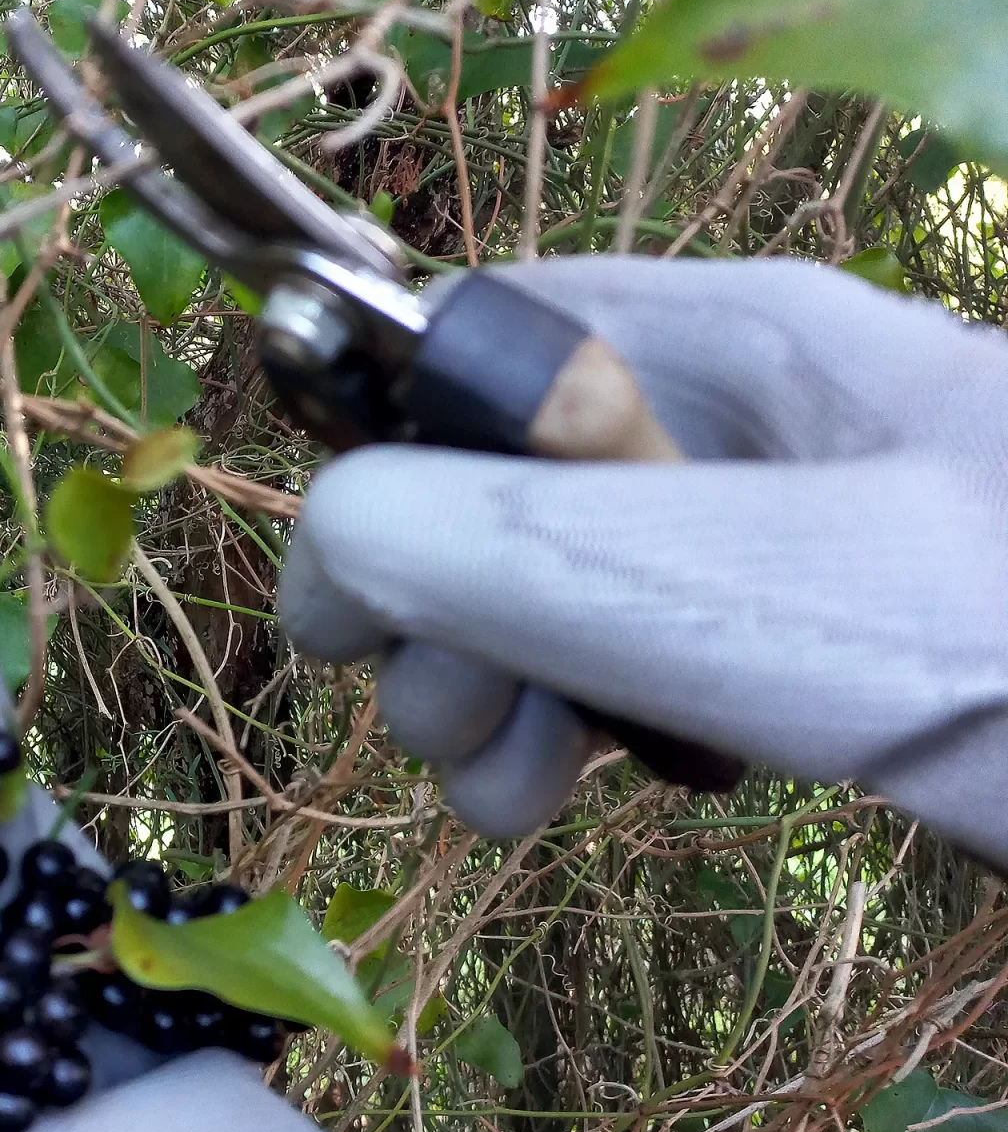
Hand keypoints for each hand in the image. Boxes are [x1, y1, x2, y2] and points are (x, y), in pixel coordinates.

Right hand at [277, 257, 1007, 856]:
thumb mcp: (798, 591)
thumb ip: (551, 551)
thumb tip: (333, 542)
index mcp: (732, 344)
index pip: (470, 339)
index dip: (374, 461)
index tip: (356, 609)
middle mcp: (724, 421)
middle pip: (479, 479)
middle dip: (426, 609)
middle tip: (472, 721)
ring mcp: (754, 542)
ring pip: (530, 587)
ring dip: (478, 695)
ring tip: (520, 789)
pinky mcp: (789, 651)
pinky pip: (610, 666)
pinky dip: (565, 737)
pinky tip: (587, 793)